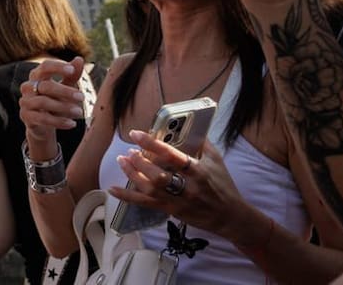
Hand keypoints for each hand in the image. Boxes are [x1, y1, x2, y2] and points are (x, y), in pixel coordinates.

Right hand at [19, 57, 85, 147]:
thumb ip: (72, 75)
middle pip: (46, 86)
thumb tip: (79, 59)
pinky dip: (59, 121)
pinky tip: (72, 124)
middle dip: (65, 91)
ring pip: (43, 102)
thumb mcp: (65, 87)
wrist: (43, 125)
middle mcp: (28, 87)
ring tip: (79, 112)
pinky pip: (42, 119)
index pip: (45, 66)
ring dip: (63, 107)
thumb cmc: (55, 101)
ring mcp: (25, 102)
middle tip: (81, 97)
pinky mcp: (26, 117)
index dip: (57, 67)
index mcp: (37, 76)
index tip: (71, 70)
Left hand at [109, 133, 261, 243]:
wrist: (230, 217)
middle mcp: (187, 188)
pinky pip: (145, 204)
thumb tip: (191, 125)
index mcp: (199, 172)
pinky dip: (127, 196)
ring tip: (122, 161)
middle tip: (129, 151)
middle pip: (157, 175)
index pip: (173, 156)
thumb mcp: (217, 161)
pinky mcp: (171, 211)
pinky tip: (112, 189)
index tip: (136, 134)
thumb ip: (203, 143)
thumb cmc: (224, 186)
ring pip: (149, 189)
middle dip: (139, 161)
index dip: (152, 144)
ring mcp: (178, 201)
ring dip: (132, 174)